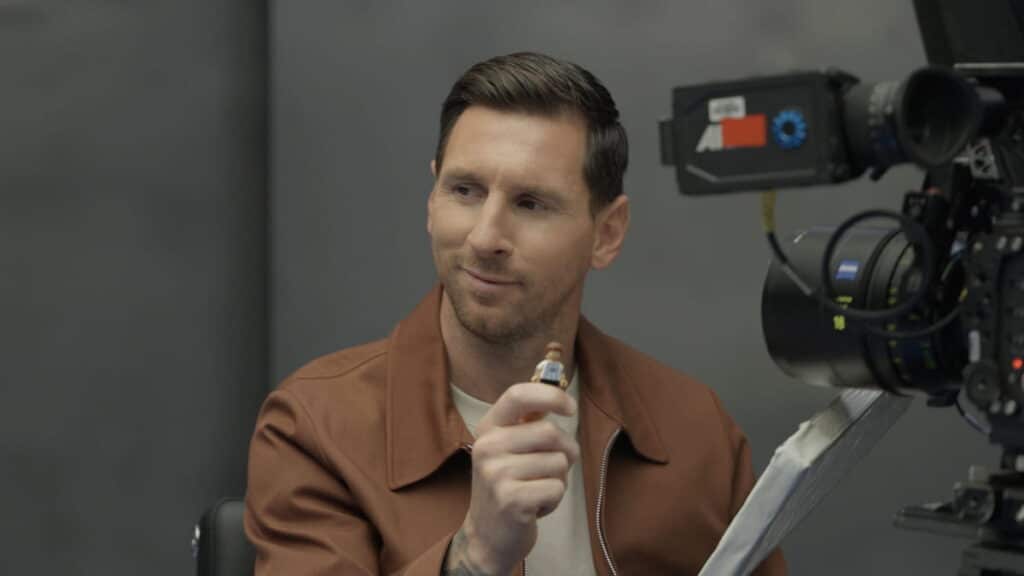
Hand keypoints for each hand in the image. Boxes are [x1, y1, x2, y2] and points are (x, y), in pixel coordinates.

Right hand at [444, 382, 579, 575]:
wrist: (487, 537)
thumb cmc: (508, 486)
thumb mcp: (509, 448)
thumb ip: (528, 422)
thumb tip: (556, 392)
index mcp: (488, 428)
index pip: (518, 395)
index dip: (551, 396)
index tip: (570, 408)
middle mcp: (487, 447)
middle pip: (550, 432)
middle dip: (565, 452)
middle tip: (550, 470)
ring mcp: (496, 474)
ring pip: (559, 462)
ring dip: (558, 480)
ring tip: (536, 490)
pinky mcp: (511, 500)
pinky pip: (557, 488)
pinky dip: (555, 500)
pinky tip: (534, 507)